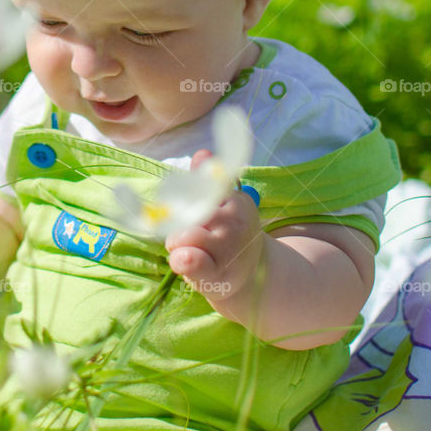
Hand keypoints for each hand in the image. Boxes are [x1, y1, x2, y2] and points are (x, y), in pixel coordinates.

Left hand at [164, 150, 264, 312]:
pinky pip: (188, 261)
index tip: (196, 210)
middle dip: (178, 222)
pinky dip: (181, 260)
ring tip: (191, 251)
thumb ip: (209, 181)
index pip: (199, 189)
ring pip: (182, 235)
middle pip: (187, 212)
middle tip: (189, 235)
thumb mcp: (224, 206)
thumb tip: (202, 154)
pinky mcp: (216, 274)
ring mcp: (227, 249)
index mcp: (237, 201)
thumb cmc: (229, 237)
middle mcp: (235, 222)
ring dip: (177, 244)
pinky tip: (184, 261)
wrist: (253, 276)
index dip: (187, 199)